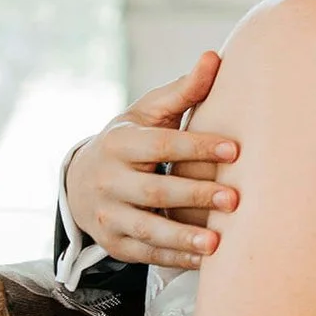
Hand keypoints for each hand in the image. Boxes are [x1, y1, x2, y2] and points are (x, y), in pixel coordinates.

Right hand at [65, 52, 239, 269]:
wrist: (80, 181)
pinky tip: (207, 259)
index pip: (161, 144)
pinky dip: (176, 257)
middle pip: (155, 189)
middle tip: (234, 199)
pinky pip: (147, 253)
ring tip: (218, 242)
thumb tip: (214, 57)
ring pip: (147, 228)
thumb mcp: (147, 113)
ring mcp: (108, 215)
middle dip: (194, 194)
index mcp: (120, 143)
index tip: (234, 150)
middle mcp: (108, 181)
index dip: (196, 147)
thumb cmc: (131, 142)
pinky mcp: (114, 243)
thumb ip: (183, 90)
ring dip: (183, 236)